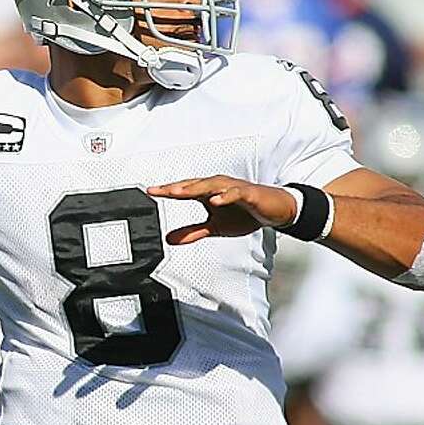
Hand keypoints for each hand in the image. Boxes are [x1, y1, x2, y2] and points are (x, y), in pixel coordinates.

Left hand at [147, 176, 297, 244]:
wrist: (273, 210)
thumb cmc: (244, 213)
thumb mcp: (215, 227)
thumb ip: (192, 232)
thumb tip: (170, 239)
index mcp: (208, 192)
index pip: (184, 190)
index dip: (167, 191)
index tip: (150, 192)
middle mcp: (218, 186)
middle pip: (193, 185)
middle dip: (176, 188)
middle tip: (159, 191)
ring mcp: (232, 188)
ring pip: (211, 185)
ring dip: (195, 188)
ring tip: (179, 193)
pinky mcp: (248, 193)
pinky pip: (234, 193)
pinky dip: (224, 196)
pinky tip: (215, 200)